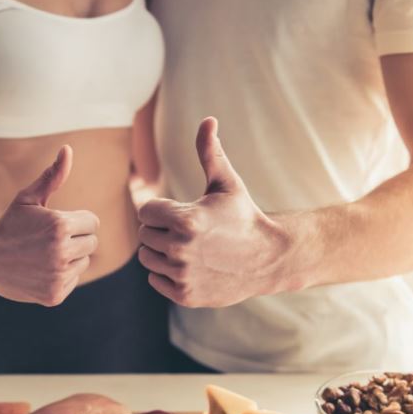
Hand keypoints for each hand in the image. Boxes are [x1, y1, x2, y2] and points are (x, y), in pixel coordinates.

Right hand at [0, 146, 99, 305]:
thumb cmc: (9, 224)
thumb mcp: (28, 198)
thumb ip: (53, 176)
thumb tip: (68, 149)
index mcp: (60, 225)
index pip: (93, 222)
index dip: (77, 221)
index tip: (57, 223)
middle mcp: (61, 252)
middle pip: (92, 242)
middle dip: (76, 238)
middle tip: (50, 239)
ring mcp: (58, 275)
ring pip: (84, 262)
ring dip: (71, 257)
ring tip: (45, 253)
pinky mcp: (55, 294)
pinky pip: (74, 279)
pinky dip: (62, 275)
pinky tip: (41, 269)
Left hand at [137, 117, 292, 307]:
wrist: (268, 258)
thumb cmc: (243, 216)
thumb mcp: (226, 184)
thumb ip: (210, 153)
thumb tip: (208, 119)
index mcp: (186, 220)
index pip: (145, 212)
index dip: (161, 210)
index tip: (181, 212)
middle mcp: (180, 249)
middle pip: (144, 235)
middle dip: (161, 230)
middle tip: (187, 231)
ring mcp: (182, 275)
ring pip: (147, 258)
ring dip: (161, 251)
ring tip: (187, 247)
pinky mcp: (185, 294)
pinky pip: (155, 279)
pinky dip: (167, 273)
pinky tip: (190, 264)